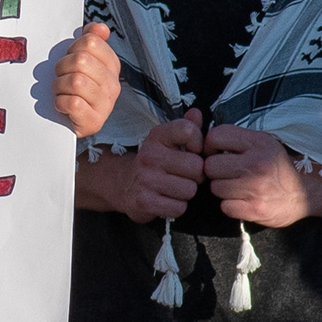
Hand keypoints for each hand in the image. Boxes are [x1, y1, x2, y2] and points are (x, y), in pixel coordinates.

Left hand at [48, 21, 120, 138]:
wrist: (70, 122)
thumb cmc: (74, 89)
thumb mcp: (82, 62)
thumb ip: (91, 40)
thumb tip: (100, 28)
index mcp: (112, 65)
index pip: (90, 42)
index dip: (72, 48)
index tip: (70, 59)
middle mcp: (113, 84)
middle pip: (80, 60)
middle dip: (62, 67)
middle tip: (61, 77)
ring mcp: (106, 104)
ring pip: (76, 81)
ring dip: (59, 86)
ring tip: (61, 92)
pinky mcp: (94, 121)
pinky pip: (72, 103)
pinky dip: (60, 103)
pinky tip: (62, 106)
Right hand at [79, 110, 205, 222]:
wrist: (122, 185)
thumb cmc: (154, 162)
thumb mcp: (167, 141)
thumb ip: (186, 127)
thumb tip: (197, 113)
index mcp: (157, 136)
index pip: (188, 131)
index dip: (199, 144)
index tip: (192, 151)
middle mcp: (150, 155)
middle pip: (197, 167)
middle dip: (196, 175)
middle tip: (185, 176)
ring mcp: (146, 179)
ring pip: (190, 190)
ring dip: (186, 192)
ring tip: (174, 188)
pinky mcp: (145, 202)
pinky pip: (179, 207)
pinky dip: (177, 207)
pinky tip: (167, 200)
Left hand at [206, 125, 321, 226]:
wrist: (307, 193)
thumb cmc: (280, 167)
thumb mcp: (265, 143)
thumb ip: (239, 140)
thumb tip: (206, 142)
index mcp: (258, 142)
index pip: (215, 136)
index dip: (210, 146)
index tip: (217, 153)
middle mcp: (256, 163)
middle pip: (210, 166)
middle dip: (216, 171)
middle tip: (228, 173)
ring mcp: (256, 188)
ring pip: (216, 187)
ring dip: (223, 189)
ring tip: (238, 187)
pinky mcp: (255, 209)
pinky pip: (225, 206)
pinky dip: (230, 205)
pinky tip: (243, 200)